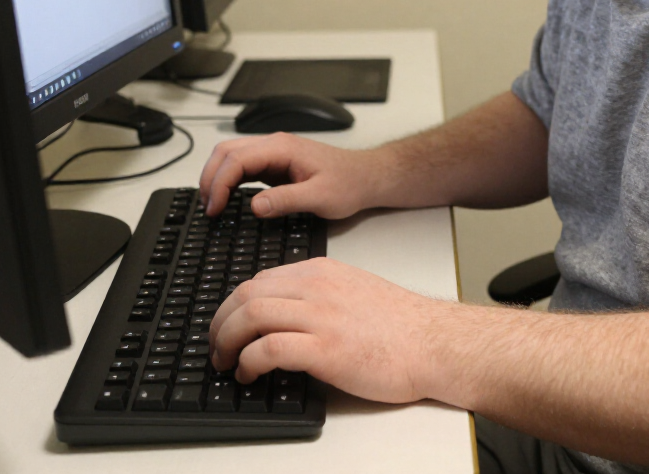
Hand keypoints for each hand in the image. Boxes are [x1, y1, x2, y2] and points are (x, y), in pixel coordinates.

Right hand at [199, 132, 379, 217]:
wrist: (365, 177)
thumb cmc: (348, 183)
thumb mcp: (319, 197)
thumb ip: (286, 200)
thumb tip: (254, 206)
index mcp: (283, 148)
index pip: (237, 158)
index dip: (219, 183)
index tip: (214, 208)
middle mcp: (275, 145)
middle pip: (227, 151)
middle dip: (210, 177)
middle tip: (207, 207)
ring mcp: (274, 152)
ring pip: (232, 155)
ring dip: (216, 177)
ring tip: (211, 204)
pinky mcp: (275, 163)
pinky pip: (243, 166)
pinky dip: (228, 179)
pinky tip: (226, 198)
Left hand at [209, 257, 448, 402]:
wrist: (433, 342)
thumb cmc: (399, 325)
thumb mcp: (353, 292)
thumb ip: (319, 295)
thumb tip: (283, 317)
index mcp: (321, 272)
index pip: (259, 279)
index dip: (232, 305)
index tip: (226, 326)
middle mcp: (317, 287)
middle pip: (246, 293)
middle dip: (220, 322)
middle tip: (215, 348)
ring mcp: (321, 316)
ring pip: (250, 315)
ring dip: (226, 342)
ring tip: (225, 363)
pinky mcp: (326, 349)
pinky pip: (269, 348)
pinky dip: (248, 362)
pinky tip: (249, 375)